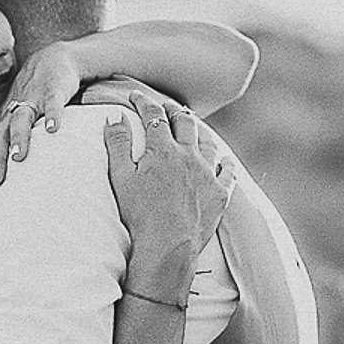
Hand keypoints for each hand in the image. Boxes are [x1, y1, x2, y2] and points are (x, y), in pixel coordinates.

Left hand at [0, 41, 81, 200]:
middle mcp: (13, 114)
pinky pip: (52, 103)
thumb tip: (9, 183)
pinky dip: (52, 115)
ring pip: (21, 120)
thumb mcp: (20, 123)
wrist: (52, 59)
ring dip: (19, 138)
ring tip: (18, 157)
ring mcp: (32, 100)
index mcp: (3, 125)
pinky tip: (54, 129)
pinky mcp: (53, 90)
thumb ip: (14, 148)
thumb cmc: (34, 98)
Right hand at [104, 91, 235, 301]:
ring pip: (208, 142)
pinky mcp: (221, 193)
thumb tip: (114, 117)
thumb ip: (117, 144)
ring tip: (193, 128)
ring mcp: (208, 174)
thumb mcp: (120, 177)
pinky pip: (228, 171)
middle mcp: (189, 155)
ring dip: (199, 131)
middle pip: (184, 122)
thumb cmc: (139, 215)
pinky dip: (225, 162)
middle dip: (173, 110)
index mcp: (162, 149)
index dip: (144, 102)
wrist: (168, 247)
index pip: (153, 115)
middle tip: (165, 108)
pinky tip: (223, 160)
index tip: (136, 96)